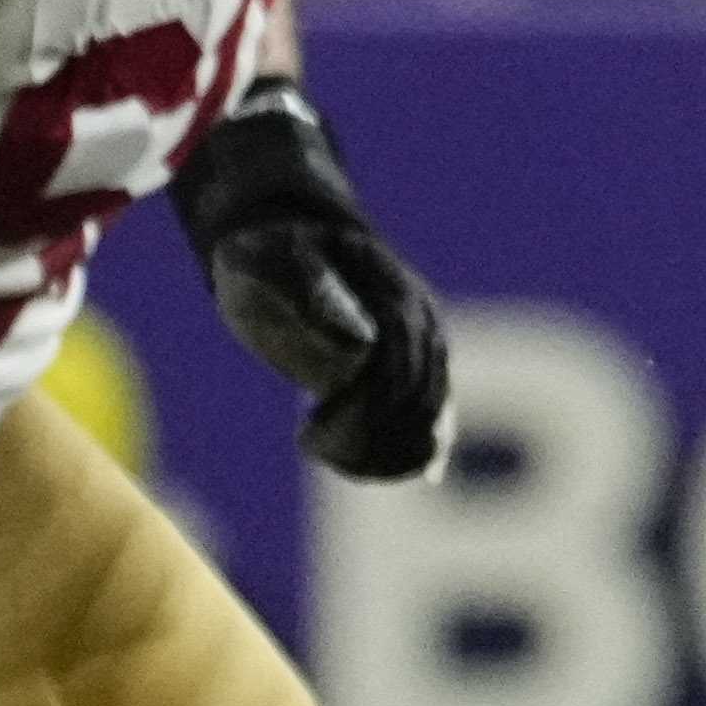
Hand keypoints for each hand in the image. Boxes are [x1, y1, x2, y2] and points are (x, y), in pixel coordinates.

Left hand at [174, 82, 451, 479]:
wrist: (288, 232)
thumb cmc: (271, 250)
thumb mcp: (272, 261)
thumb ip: (312, 292)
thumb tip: (360, 341)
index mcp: (392, 297)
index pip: (392, 372)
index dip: (357, 414)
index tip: (305, 436)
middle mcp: (420, 324)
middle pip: (417, 400)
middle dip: (369, 439)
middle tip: (315, 448)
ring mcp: (423, 346)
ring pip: (432, 413)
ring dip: (393, 450)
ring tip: (341, 462)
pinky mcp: (412, 365)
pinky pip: (434, 412)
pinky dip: (421, 447)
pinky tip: (415, 473)